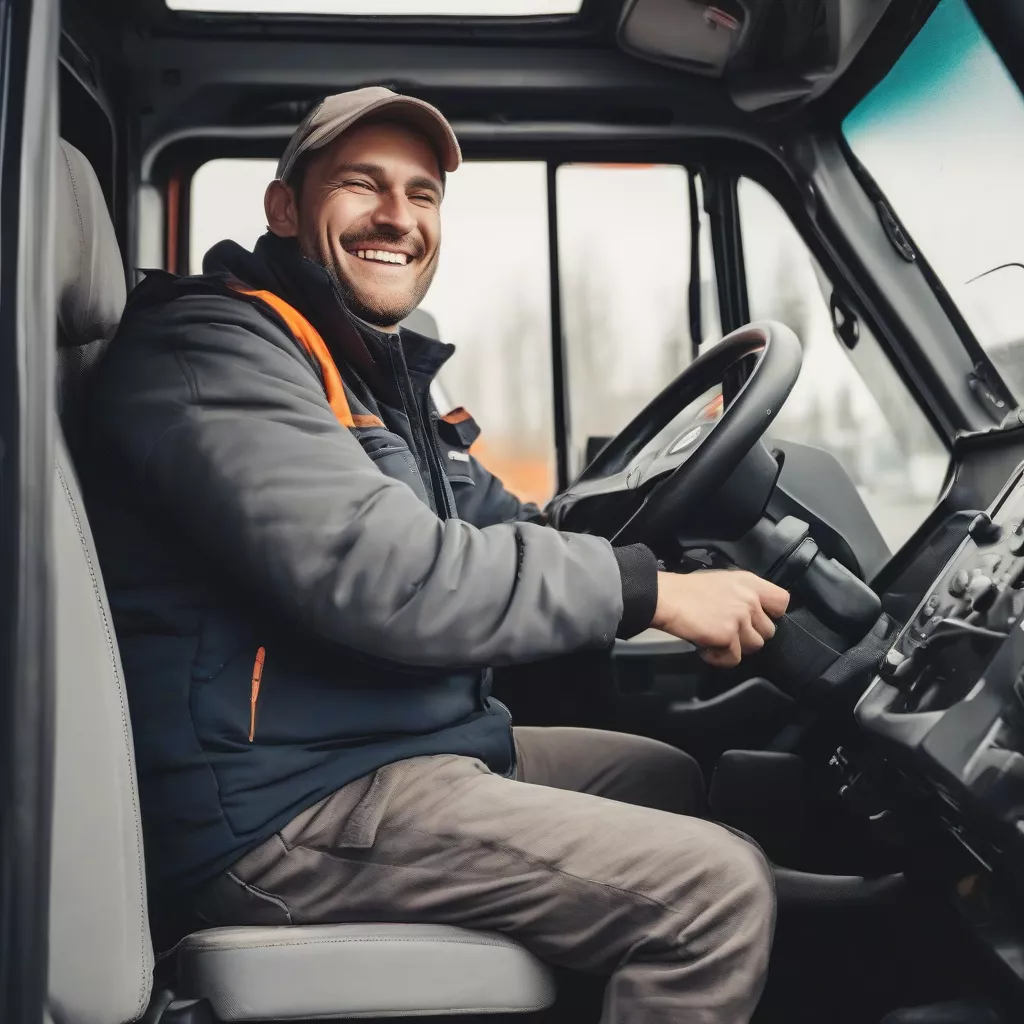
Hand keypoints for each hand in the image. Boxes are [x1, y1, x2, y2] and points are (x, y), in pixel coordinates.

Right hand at [651, 570, 789, 668]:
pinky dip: (719, 658)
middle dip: (748, 635)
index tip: (755, 619)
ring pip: (754, 646)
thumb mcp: (723, 582)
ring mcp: (740, 619)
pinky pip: (734, 659)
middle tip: (727, 631)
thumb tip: (753, 613)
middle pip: (768, 631)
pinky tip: (706, 647)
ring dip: (735, 647)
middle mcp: (750, 600)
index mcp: (750, 583)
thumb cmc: (686, 590)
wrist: (665, 598)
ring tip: (715, 639)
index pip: (782, 601)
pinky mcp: (728, 637)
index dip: (771, 614)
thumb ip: (743, 595)